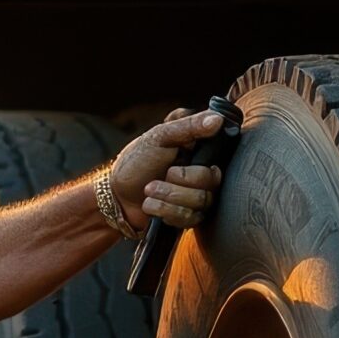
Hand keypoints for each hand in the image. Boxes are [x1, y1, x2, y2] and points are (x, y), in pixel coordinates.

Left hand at [108, 108, 225, 231]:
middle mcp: (203, 174)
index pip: (221, 155)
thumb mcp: (160, 136)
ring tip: (149, 189)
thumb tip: (217, 119)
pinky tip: (150, 204)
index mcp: (199, 152)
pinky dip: (164, 210)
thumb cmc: (137, 161)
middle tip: (164, 173)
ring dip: (169, 195)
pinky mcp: (189, 217)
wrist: (117, 194)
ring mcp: (197, 197)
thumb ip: (188, 126)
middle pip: (212, 181)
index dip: (201, 159)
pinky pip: (189, 218)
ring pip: (201, 201)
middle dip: (182, 179)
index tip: (183, 156)